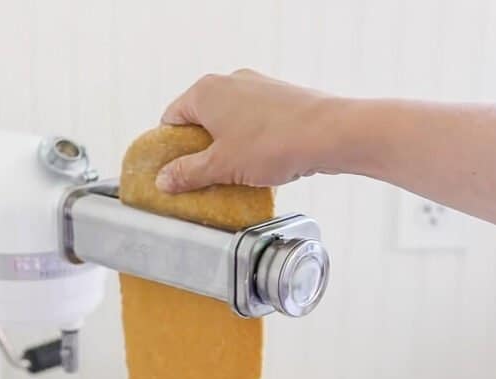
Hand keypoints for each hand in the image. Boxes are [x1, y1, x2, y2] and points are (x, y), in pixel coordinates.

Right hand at [156, 69, 340, 192]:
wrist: (329, 134)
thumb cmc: (274, 142)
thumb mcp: (220, 166)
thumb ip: (188, 173)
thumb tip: (165, 179)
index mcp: (206, 91)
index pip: (172, 119)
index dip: (169, 148)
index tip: (173, 171)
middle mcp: (230, 82)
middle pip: (201, 120)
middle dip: (200, 151)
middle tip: (203, 179)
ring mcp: (258, 88)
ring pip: (230, 122)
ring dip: (227, 149)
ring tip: (233, 177)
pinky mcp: (280, 99)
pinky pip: (254, 123)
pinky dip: (250, 144)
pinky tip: (259, 167)